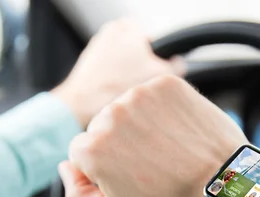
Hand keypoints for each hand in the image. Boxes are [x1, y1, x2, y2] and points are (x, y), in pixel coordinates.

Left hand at [52, 19, 185, 126]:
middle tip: (142, 89)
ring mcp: (97, 48)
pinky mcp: (88, 66)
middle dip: (143, 72)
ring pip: (126, 67)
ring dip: (129, 80)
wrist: (80, 105)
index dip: (159, 64)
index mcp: (128, 27)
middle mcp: (110, 32)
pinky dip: (115, 85)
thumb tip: (179, 65)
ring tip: (126, 93)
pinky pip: (111, 76)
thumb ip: (176, 66)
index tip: (154, 79)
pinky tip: (114, 97)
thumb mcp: (159, 76)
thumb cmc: (116, 87)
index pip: (156, 44)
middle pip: (140, 55)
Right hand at [59, 76, 245, 196]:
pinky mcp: (168, 84)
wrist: (226, 189)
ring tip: (168, 152)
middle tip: (152, 168)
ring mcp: (141, 95)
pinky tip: (178, 135)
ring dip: (140, 126)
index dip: (104, 171)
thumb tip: (65, 167)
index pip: (81, 152)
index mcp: (92, 148)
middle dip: (120, 145)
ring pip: (127, 109)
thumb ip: (76, 196)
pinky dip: (162, 112)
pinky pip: (152, 96)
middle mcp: (112, 114)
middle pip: (102, 127)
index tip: (131, 180)